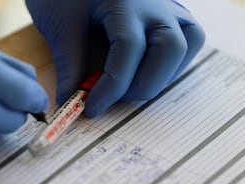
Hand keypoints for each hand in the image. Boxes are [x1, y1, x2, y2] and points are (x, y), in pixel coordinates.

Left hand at [26, 0, 204, 116]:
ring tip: (132, 86)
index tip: (92, 108)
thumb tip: (71, 100)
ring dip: (162, 74)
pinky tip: (148, 69)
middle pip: (169, 48)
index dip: (112, 86)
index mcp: (125, 1)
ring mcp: (167, 3)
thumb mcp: (61, 26)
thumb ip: (69, 64)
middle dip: (143, 85)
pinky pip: (188, 37)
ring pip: (187, 42)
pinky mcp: (170, 10)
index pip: (129, 50)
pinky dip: (172, 61)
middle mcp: (155, 2)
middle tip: (114, 99)